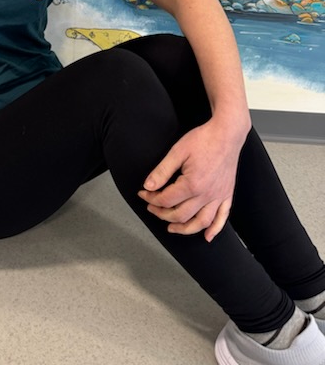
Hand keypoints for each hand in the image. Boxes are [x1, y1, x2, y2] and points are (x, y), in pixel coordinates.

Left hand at [137, 120, 246, 242]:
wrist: (227, 133)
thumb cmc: (203, 139)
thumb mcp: (177, 151)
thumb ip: (162, 171)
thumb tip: (148, 186)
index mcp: (192, 184)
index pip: (166, 199)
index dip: (151, 198)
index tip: (143, 194)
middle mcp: (207, 194)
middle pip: (181, 214)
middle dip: (162, 214)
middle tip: (152, 207)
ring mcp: (219, 196)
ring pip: (201, 222)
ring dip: (185, 229)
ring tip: (172, 227)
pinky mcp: (227, 194)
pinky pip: (222, 217)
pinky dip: (215, 229)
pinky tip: (208, 237)